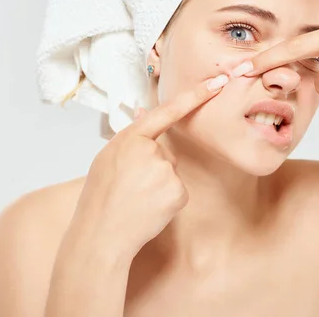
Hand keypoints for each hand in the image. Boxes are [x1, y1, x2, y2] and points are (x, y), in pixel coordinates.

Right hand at [68, 73, 229, 258]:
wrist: (101, 235)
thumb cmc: (100, 197)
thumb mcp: (108, 158)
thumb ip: (130, 137)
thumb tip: (143, 112)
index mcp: (130, 138)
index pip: (167, 111)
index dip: (195, 95)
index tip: (218, 82)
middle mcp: (151, 151)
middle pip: (165, 153)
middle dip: (153, 168)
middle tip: (129, 187)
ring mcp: (166, 171)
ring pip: (171, 172)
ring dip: (159, 185)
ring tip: (135, 199)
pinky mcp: (178, 191)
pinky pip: (178, 190)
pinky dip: (167, 200)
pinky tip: (149, 209)